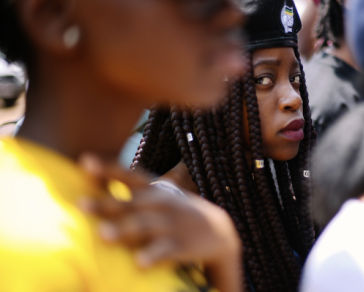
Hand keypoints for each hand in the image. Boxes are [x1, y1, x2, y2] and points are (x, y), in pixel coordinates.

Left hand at [78, 154, 241, 291]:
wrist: (220, 232)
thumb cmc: (175, 212)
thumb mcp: (158, 196)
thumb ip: (127, 190)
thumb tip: (87, 170)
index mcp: (154, 190)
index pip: (128, 176)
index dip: (107, 169)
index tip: (85, 161)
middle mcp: (161, 204)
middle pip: (130, 203)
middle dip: (106, 204)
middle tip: (80, 205)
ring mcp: (171, 224)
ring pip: (143, 227)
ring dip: (123, 230)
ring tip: (102, 236)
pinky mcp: (181, 246)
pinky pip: (164, 251)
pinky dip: (152, 255)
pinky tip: (139, 263)